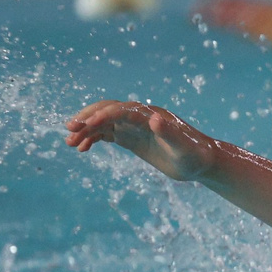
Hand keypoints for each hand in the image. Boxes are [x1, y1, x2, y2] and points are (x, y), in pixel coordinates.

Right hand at [64, 100, 214, 181]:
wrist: (201, 162)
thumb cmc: (195, 155)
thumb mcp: (184, 147)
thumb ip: (170, 133)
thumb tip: (154, 118)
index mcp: (150, 115)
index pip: (121, 110)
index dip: (103, 116)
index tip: (85, 126)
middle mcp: (139, 117)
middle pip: (107, 111)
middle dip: (87, 118)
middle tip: (69, 128)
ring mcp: (134, 127)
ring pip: (104, 123)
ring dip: (86, 130)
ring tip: (69, 142)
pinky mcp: (132, 138)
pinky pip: (108, 134)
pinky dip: (93, 138)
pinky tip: (82, 148)